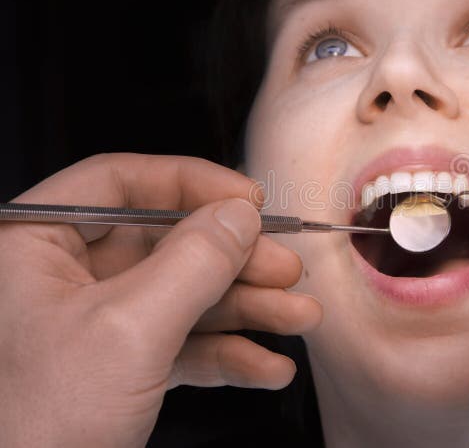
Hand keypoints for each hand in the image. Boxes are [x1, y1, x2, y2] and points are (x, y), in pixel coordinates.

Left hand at [0, 154, 321, 446]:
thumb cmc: (36, 427)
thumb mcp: (130, 330)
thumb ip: (193, 262)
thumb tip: (238, 216)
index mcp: (34, 246)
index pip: (120, 182)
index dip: (191, 183)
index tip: (246, 199)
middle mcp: (64, 278)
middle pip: (168, 241)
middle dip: (236, 260)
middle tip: (283, 269)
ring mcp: (95, 324)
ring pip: (185, 293)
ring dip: (248, 308)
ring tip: (297, 318)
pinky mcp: (120, 367)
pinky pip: (184, 343)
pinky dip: (229, 354)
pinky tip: (266, 366)